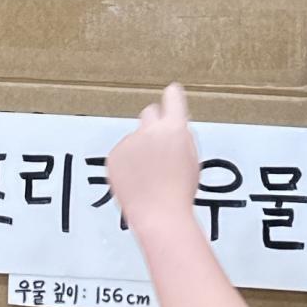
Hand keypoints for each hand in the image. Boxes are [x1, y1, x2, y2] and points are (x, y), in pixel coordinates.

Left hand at [108, 83, 200, 228]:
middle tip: (159, 143)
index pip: (173, 98)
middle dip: (155, 123)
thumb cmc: (179, 192)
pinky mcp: (114, 155)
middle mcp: (150, 130)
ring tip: (149, 174)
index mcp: (175, 129)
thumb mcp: (192, 159)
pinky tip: (137, 180)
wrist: (159, 215)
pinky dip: (128, 162)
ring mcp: (130, 142)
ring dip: (141, 148)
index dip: (173, 96)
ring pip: (136, 137)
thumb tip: (174, 128)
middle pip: (150, 112)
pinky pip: (122, 152)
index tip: (172, 91)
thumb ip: (181, 138)